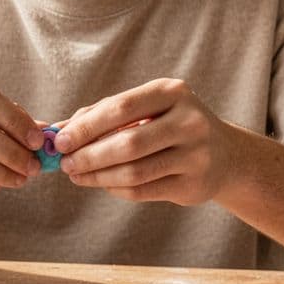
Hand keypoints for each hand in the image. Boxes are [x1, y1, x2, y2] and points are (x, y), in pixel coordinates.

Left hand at [55, 78, 233, 205]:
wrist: (225, 156)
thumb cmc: (170, 126)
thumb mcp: (146, 109)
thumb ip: (103, 114)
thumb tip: (59, 130)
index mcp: (172, 92)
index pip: (121, 107)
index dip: (87, 126)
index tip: (61, 140)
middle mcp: (189, 121)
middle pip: (127, 142)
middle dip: (89, 155)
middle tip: (65, 163)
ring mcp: (195, 154)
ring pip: (134, 171)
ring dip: (98, 176)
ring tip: (76, 175)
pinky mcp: (193, 184)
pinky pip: (143, 191)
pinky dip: (115, 189)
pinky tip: (101, 184)